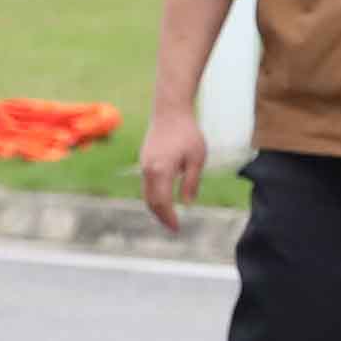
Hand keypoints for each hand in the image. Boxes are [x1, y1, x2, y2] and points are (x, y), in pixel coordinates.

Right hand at [135, 111, 209, 235]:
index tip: (177, 229)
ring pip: (146, 193)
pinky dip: (154, 196)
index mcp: (161, 171)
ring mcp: (143, 165)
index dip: (169, 217)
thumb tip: (187, 203)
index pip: (163, 202)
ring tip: (168, 218)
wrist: (169, 112)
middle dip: (161, 217)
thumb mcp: (197, 159)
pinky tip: (164, 201)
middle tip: (173, 228)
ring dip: (156, 208)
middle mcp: (148, 170)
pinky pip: (146, 185)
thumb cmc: (187, 133)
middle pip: (151, 201)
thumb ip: (191, 182)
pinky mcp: (144, 161)